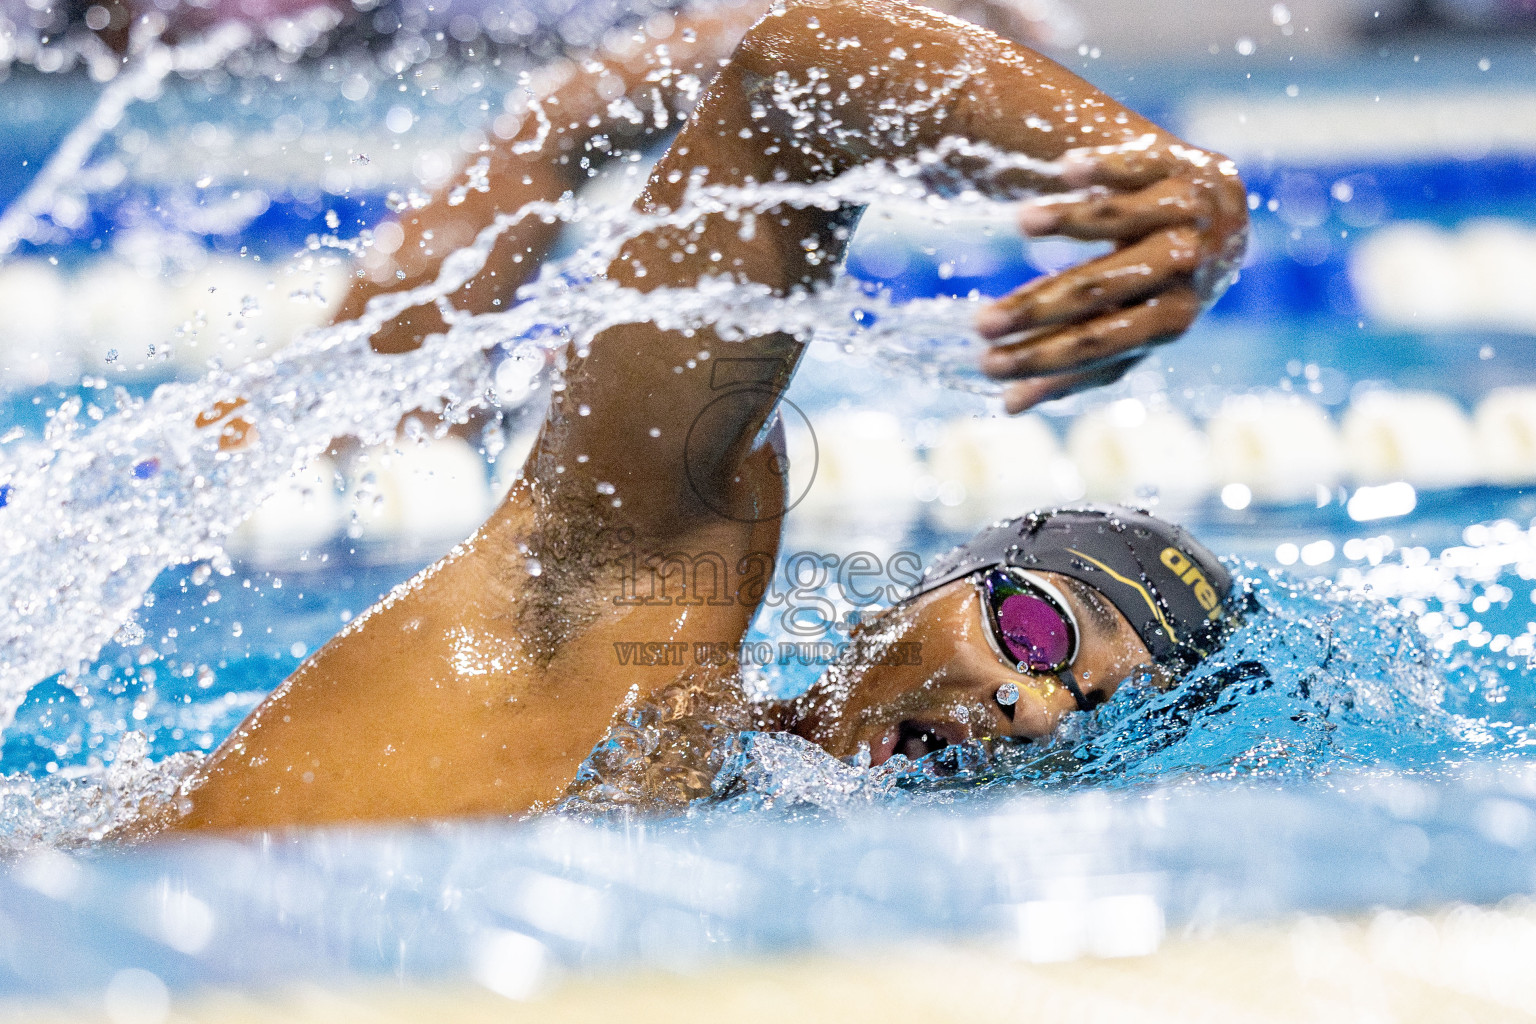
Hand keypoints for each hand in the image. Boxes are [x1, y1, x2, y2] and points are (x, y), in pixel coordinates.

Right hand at [974, 142, 1248, 412]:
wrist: (1217, 203)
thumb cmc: (1153, 278)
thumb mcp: (1124, 321)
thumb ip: (1076, 359)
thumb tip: (1007, 407)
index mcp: (1170, 318)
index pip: (1100, 344)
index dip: (1043, 358)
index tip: (986, 364)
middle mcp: (1185, 268)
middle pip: (1104, 287)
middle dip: (1039, 307)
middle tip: (980, 322)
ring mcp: (1187, 213)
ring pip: (1124, 219)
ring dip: (1070, 221)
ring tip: (1017, 224)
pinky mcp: (1181, 161)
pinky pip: (1139, 163)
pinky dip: (1103, 168)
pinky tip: (1063, 169)